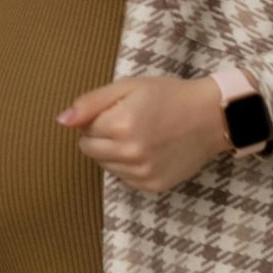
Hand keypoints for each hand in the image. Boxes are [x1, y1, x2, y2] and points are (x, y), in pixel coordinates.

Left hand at [59, 75, 233, 192]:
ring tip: (140, 136)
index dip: (99, 117)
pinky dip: (129, 166)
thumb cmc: (168, 96)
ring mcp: (143, 173)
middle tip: (128, 123)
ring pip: (105, 166)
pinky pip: (124, 178)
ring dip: (114, 152)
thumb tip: (61, 121)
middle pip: (90, 150)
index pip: (84, 129)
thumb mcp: (127, 86)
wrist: (211, 117)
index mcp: (121, 124)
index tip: (120, 110)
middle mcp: (131, 153)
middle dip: (101, 136)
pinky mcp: (153, 185)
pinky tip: (149, 151)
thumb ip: (90, 103)